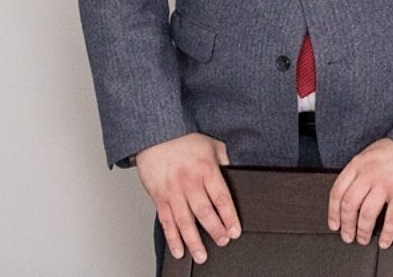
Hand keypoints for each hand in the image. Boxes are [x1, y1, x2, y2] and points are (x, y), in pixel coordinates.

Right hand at [135, 132, 238, 264]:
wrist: (156, 136)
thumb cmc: (186, 140)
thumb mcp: (213, 145)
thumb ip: (225, 160)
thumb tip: (236, 172)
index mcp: (206, 170)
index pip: (221, 198)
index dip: (229, 217)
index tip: (235, 231)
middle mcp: (189, 183)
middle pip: (204, 212)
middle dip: (215, 230)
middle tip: (222, 242)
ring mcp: (173, 192)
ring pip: (184, 221)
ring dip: (193, 241)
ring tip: (202, 255)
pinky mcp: (158, 198)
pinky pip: (166, 222)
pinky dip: (172, 238)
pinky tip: (179, 249)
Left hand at [328, 138, 392, 248]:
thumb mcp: (374, 153)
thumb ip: (362, 169)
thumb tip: (353, 192)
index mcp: (359, 163)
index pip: (338, 192)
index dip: (333, 212)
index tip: (334, 224)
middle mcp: (370, 173)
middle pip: (350, 205)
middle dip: (347, 225)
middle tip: (348, 236)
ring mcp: (386, 183)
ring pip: (367, 214)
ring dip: (363, 231)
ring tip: (364, 239)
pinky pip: (391, 218)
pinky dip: (387, 233)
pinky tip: (384, 240)